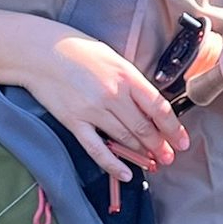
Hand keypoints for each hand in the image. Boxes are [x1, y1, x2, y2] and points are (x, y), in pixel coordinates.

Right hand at [0, 8, 184, 180]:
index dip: (174, 128)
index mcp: (127, 76)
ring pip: (125, 139)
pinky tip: (125, 174)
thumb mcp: (112, 58)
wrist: (41, 52)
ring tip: (153, 164)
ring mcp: (94, 110)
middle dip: (160, 146)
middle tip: (169, 157)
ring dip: (141, 155)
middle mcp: (114, 95)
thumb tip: (148, 104)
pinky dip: (113, 164)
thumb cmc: (77, 50)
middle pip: (144, 128)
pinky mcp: (75, 122)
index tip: (181, 141)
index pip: (159, 108)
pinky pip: (97, 149)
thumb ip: (131, 81)